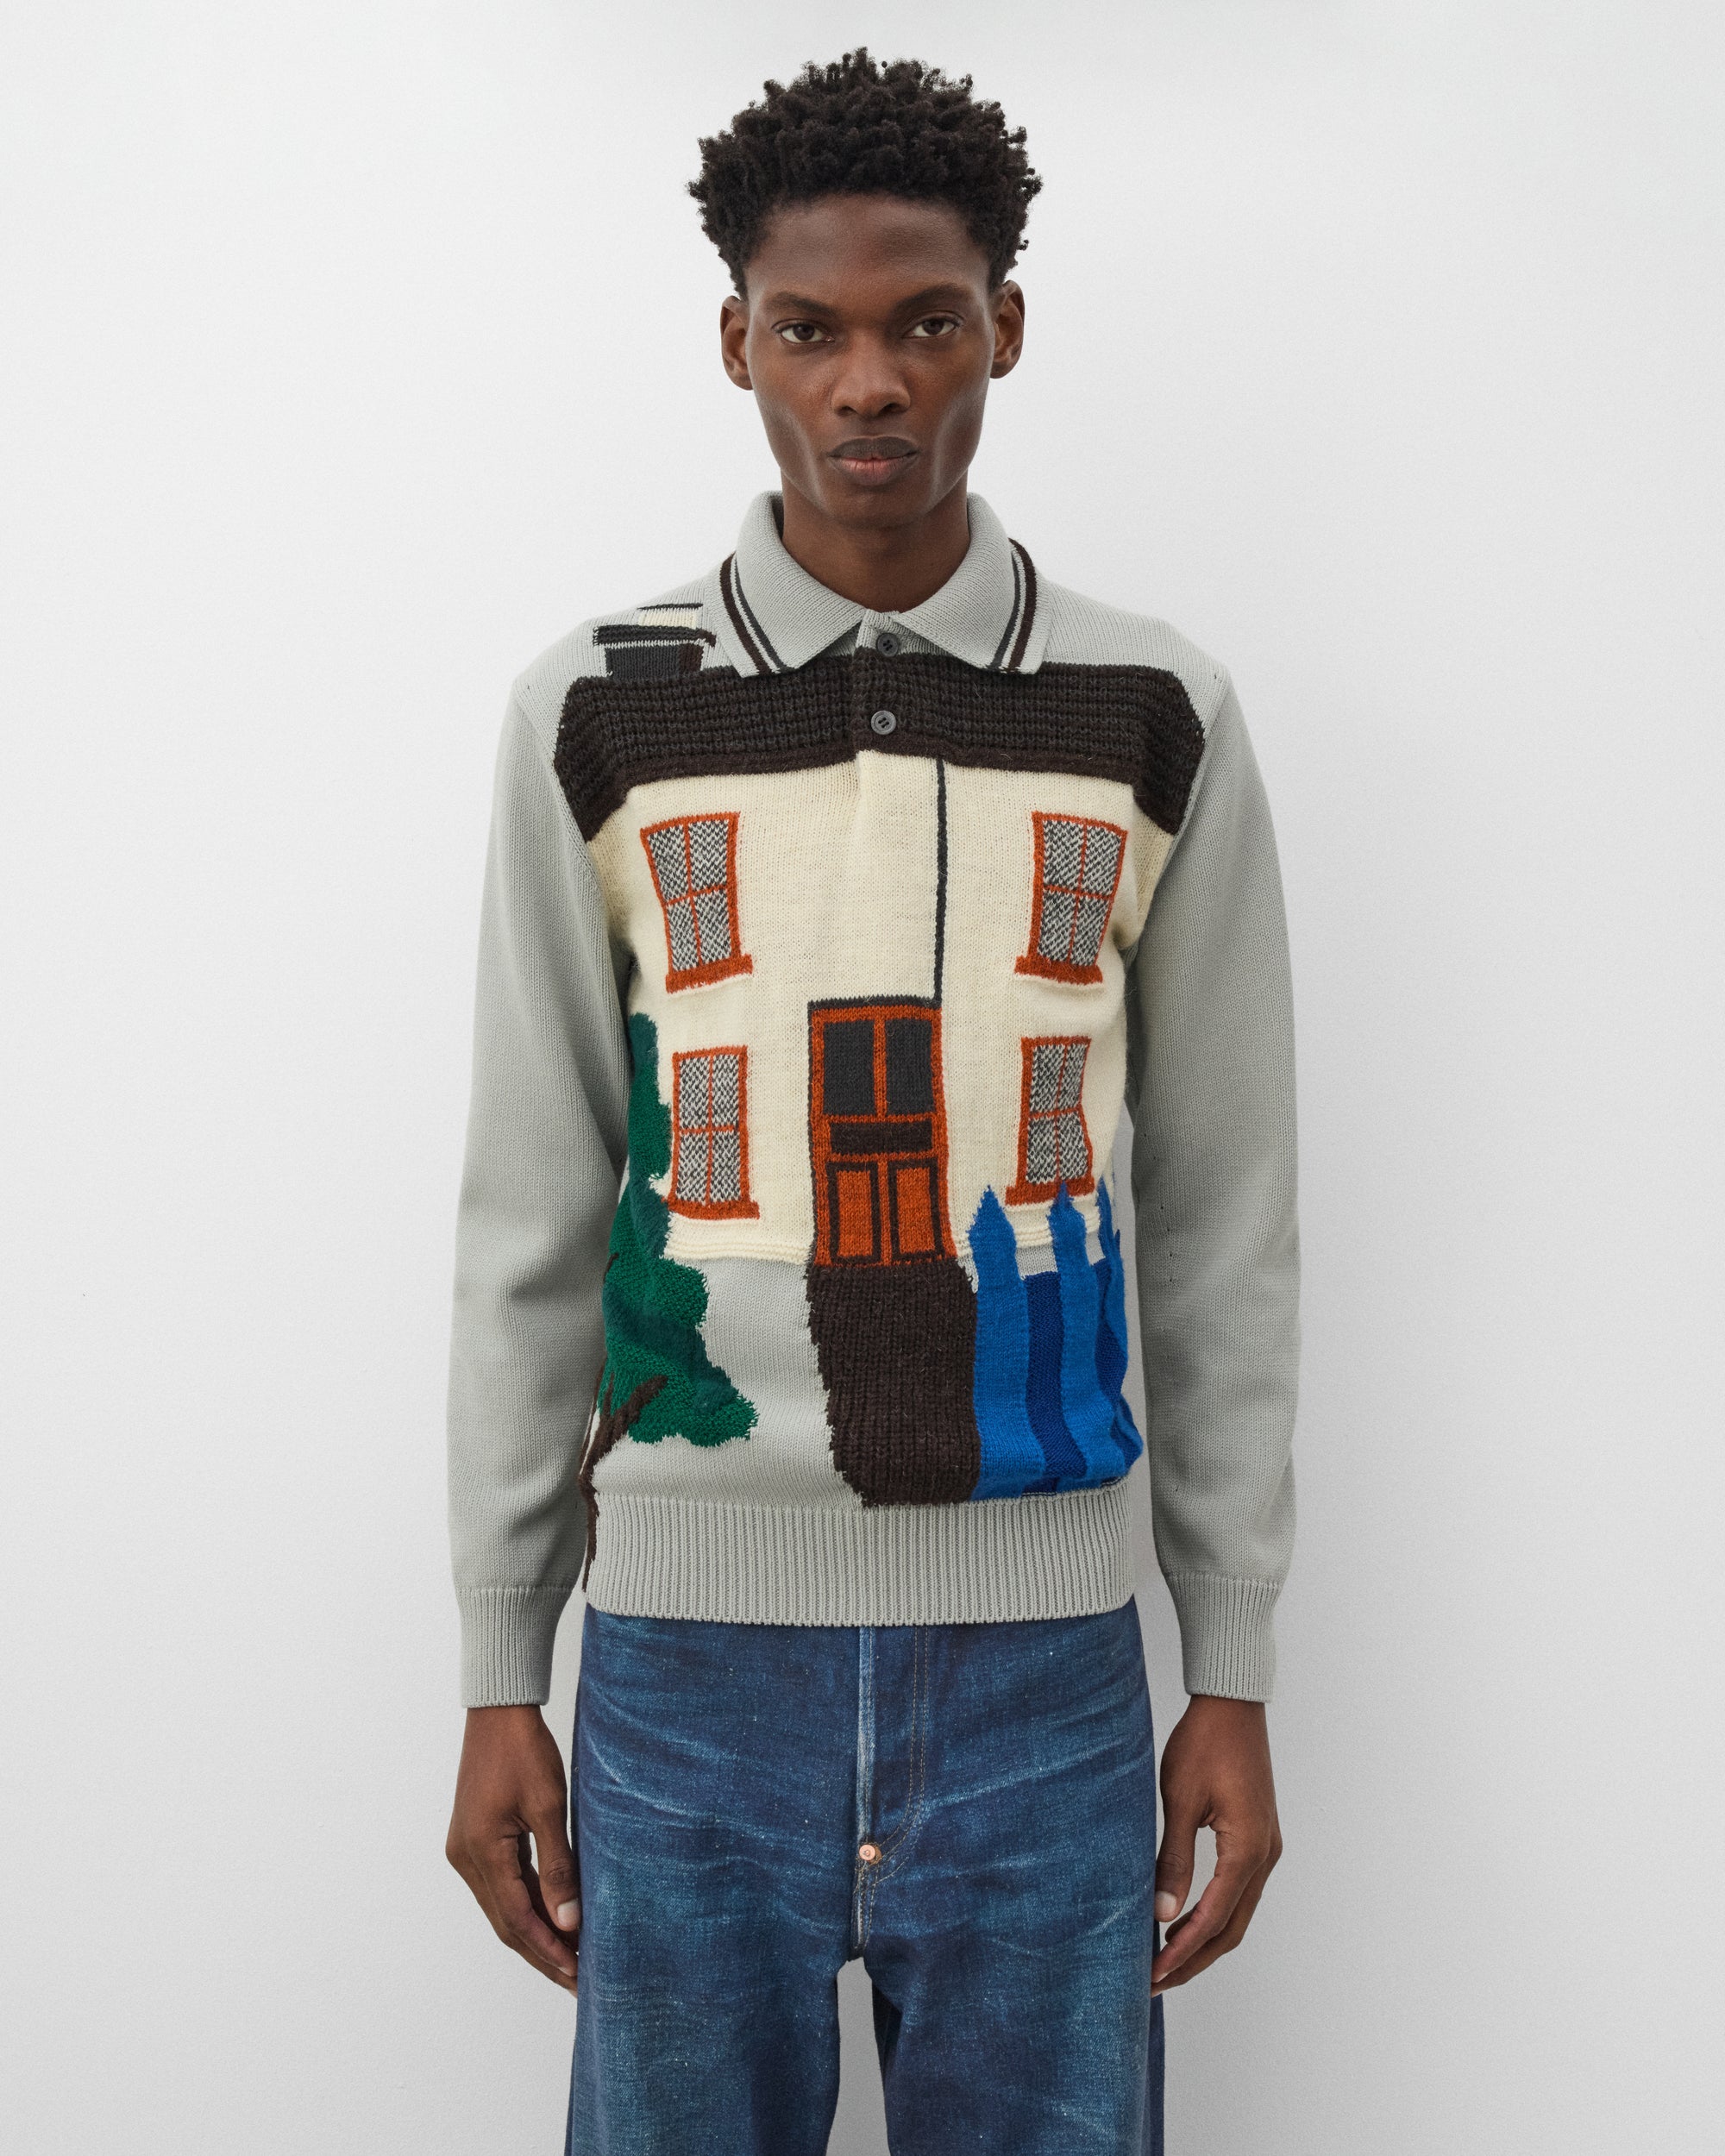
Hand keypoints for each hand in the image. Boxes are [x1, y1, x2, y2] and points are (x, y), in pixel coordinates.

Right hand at [446, 1705, 580, 1994]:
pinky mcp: (474, 1840)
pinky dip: (526, 1906)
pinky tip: (551, 1919)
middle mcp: (465, 1859)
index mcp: (481, 1852)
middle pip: (506, 1923)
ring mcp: (466, 1851)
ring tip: (570, 1958)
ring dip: (535, 1933)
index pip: (517, 1919)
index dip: (548, 1950)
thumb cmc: (524, 1750)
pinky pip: (501, 1886)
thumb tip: (569, 1922)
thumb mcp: (547, 1806)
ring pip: (502, 1908)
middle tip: (577, 1981)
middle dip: (542, 1953)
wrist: (497, 1712)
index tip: (577, 1974)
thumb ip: (557, 1867)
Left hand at [1151, 1695, 1280, 1995]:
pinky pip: (1239, 1891)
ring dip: (1204, 1941)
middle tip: (1154, 1981)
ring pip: (1238, 1914)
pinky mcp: (1259, 1837)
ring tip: (1164, 1959)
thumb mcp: (1180, 1800)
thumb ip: (1173, 1859)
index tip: (1151, 1974)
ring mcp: (1266, 1847)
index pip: (1213, 1919)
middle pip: (1231, 1929)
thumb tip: (1162, 1913)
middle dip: (1193, 1959)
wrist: (1232, 1703)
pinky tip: (1183, 1919)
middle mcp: (1265, 1856)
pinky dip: (1213, 1915)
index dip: (1182, 1952)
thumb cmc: (1203, 1743)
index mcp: (1247, 1849)